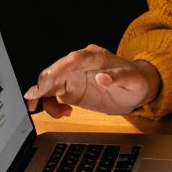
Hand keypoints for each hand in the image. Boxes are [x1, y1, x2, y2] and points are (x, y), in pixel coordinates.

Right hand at [24, 44, 159, 117]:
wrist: (137, 88)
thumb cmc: (136, 80)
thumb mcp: (133, 80)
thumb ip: (119, 77)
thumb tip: (103, 77)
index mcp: (93, 57)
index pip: (71, 61)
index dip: (57, 70)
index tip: (45, 82)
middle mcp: (79, 65)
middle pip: (55, 71)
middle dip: (43, 84)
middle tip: (34, 99)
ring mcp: (73, 77)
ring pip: (50, 84)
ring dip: (45, 98)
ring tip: (59, 114)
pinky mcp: (71, 90)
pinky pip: (54, 96)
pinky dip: (52, 105)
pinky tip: (64, 114)